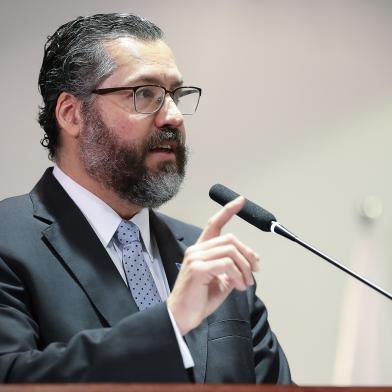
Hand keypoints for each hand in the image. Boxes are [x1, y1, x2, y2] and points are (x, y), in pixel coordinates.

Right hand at [167, 196, 259, 334]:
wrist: (181, 317)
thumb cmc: (198, 300)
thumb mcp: (220, 282)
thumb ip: (231, 269)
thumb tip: (248, 264)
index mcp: (201, 250)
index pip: (214, 224)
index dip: (228, 211)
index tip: (240, 200)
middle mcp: (197, 250)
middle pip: (231, 239)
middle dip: (249, 254)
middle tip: (255, 271)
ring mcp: (196, 258)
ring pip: (231, 251)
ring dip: (245, 268)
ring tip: (246, 283)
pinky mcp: (198, 268)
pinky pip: (227, 264)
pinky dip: (238, 275)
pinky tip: (238, 286)